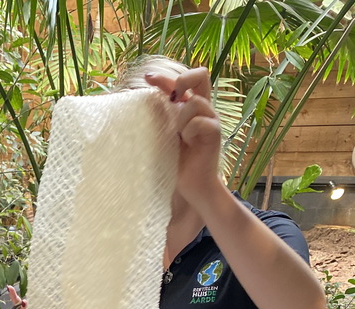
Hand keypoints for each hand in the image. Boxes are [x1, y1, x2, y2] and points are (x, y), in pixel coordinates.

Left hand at [144, 66, 221, 206]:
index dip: (164, 77)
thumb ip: (160, 118)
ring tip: (178, 136)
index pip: (181, 82)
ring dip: (181, 117)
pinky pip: (200, 121)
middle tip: (172, 97)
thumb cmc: (175, 163)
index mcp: (189, 107)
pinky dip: (189, 130)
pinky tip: (187, 143)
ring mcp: (211, 118)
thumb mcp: (163, 136)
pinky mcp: (215, 132)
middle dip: (184, 79)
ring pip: (195, 102)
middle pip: (201, 75)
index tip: (146, 79)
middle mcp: (202, 108)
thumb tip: (139, 101)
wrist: (192, 186)